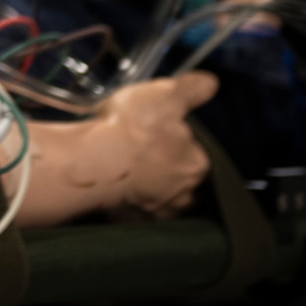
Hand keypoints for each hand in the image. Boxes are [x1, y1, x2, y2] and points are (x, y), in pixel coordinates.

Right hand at [96, 71, 218, 218]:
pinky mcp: (129, 223)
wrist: (93, 162)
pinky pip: (133, 211)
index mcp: (197, 164)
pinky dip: (127, 202)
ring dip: (149, 189)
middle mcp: (183, 194)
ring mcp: (155, 212)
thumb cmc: (134, 127)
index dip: (179, 142)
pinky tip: (116, 188)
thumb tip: (213, 83)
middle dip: (166, 169)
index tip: (159, 132)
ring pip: (159, 199)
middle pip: (179, 179)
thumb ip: (192, 90)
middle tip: (144, 154)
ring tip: (129, 173)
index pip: (196, 154)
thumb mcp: (165, 94)